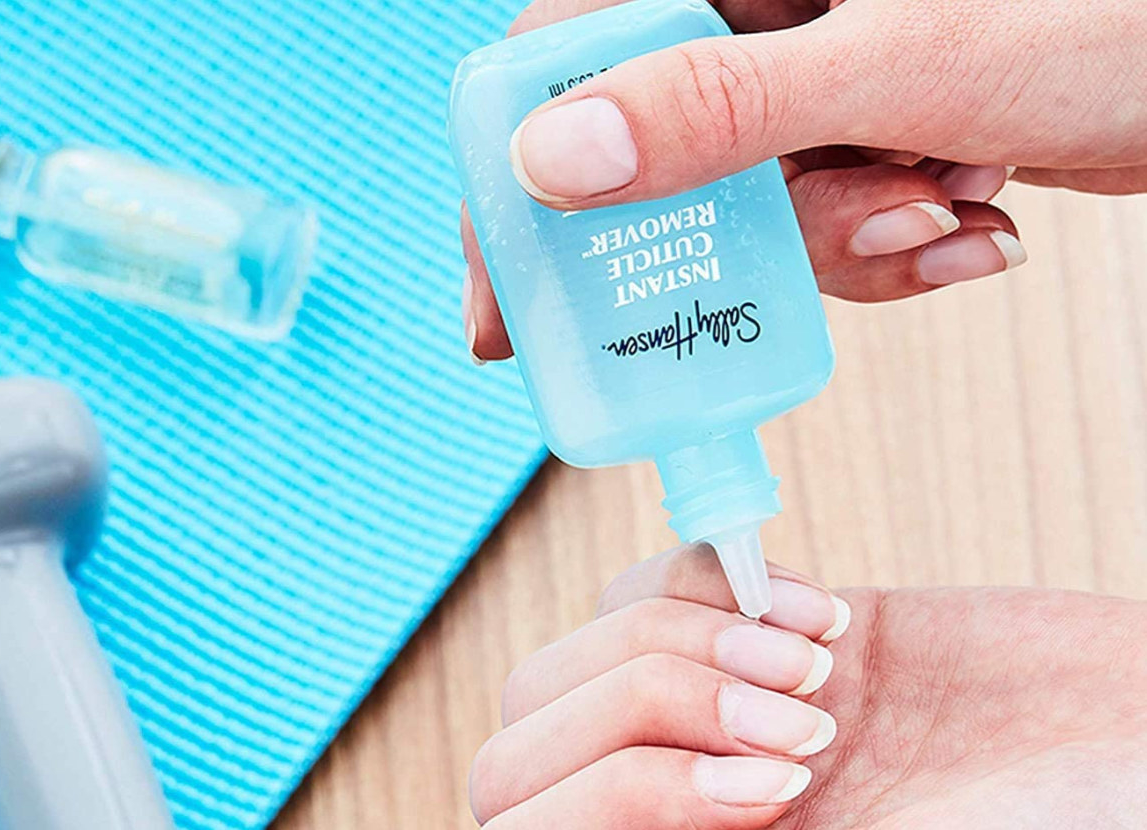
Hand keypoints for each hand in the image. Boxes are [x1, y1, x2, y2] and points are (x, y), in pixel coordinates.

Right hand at [462, 0, 1146, 361]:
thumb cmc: (1109, 11)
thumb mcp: (894, 59)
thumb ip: (720, 110)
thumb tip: (558, 159)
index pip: (568, 51)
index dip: (523, 179)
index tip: (512, 300)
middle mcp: (764, 5)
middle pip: (657, 149)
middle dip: (733, 236)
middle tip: (768, 277)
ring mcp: (817, 67)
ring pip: (751, 201)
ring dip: (838, 243)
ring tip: (934, 210)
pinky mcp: (869, 123)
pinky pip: (825, 216)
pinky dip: (890, 243)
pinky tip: (967, 219)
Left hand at [468, 544, 1146, 828]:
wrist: (1136, 737)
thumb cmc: (1071, 812)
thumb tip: (604, 808)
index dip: (619, 800)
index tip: (773, 796)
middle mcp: (682, 801)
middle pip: (519, 749)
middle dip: (647, 709)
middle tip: (797, 725)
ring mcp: (710, 710)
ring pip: (580, 656)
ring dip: (685, 646)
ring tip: (821, 670)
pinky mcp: (759, 634)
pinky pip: (657, 586)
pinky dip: (722, 585)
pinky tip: (832, 618)